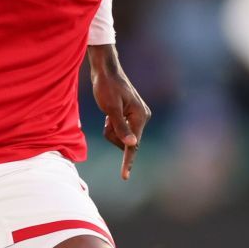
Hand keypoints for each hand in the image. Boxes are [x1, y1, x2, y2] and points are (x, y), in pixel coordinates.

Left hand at [88, 45, 150, 179]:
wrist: (105, 70)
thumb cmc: (106, 87)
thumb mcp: (110, 108)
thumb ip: (121, 127)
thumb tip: (132, 144)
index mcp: (140, 116)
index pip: (133, 145)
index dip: (127, 162)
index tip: (124, 177)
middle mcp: (143, 117)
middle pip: (125, 141)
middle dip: (113, 134)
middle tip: (106, 118)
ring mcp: (137, 117)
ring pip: (121, 137)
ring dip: (111, 129)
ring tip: (107, 113)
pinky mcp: (131, 116)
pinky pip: (120, 130)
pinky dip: (112, 125)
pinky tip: (109, 113)